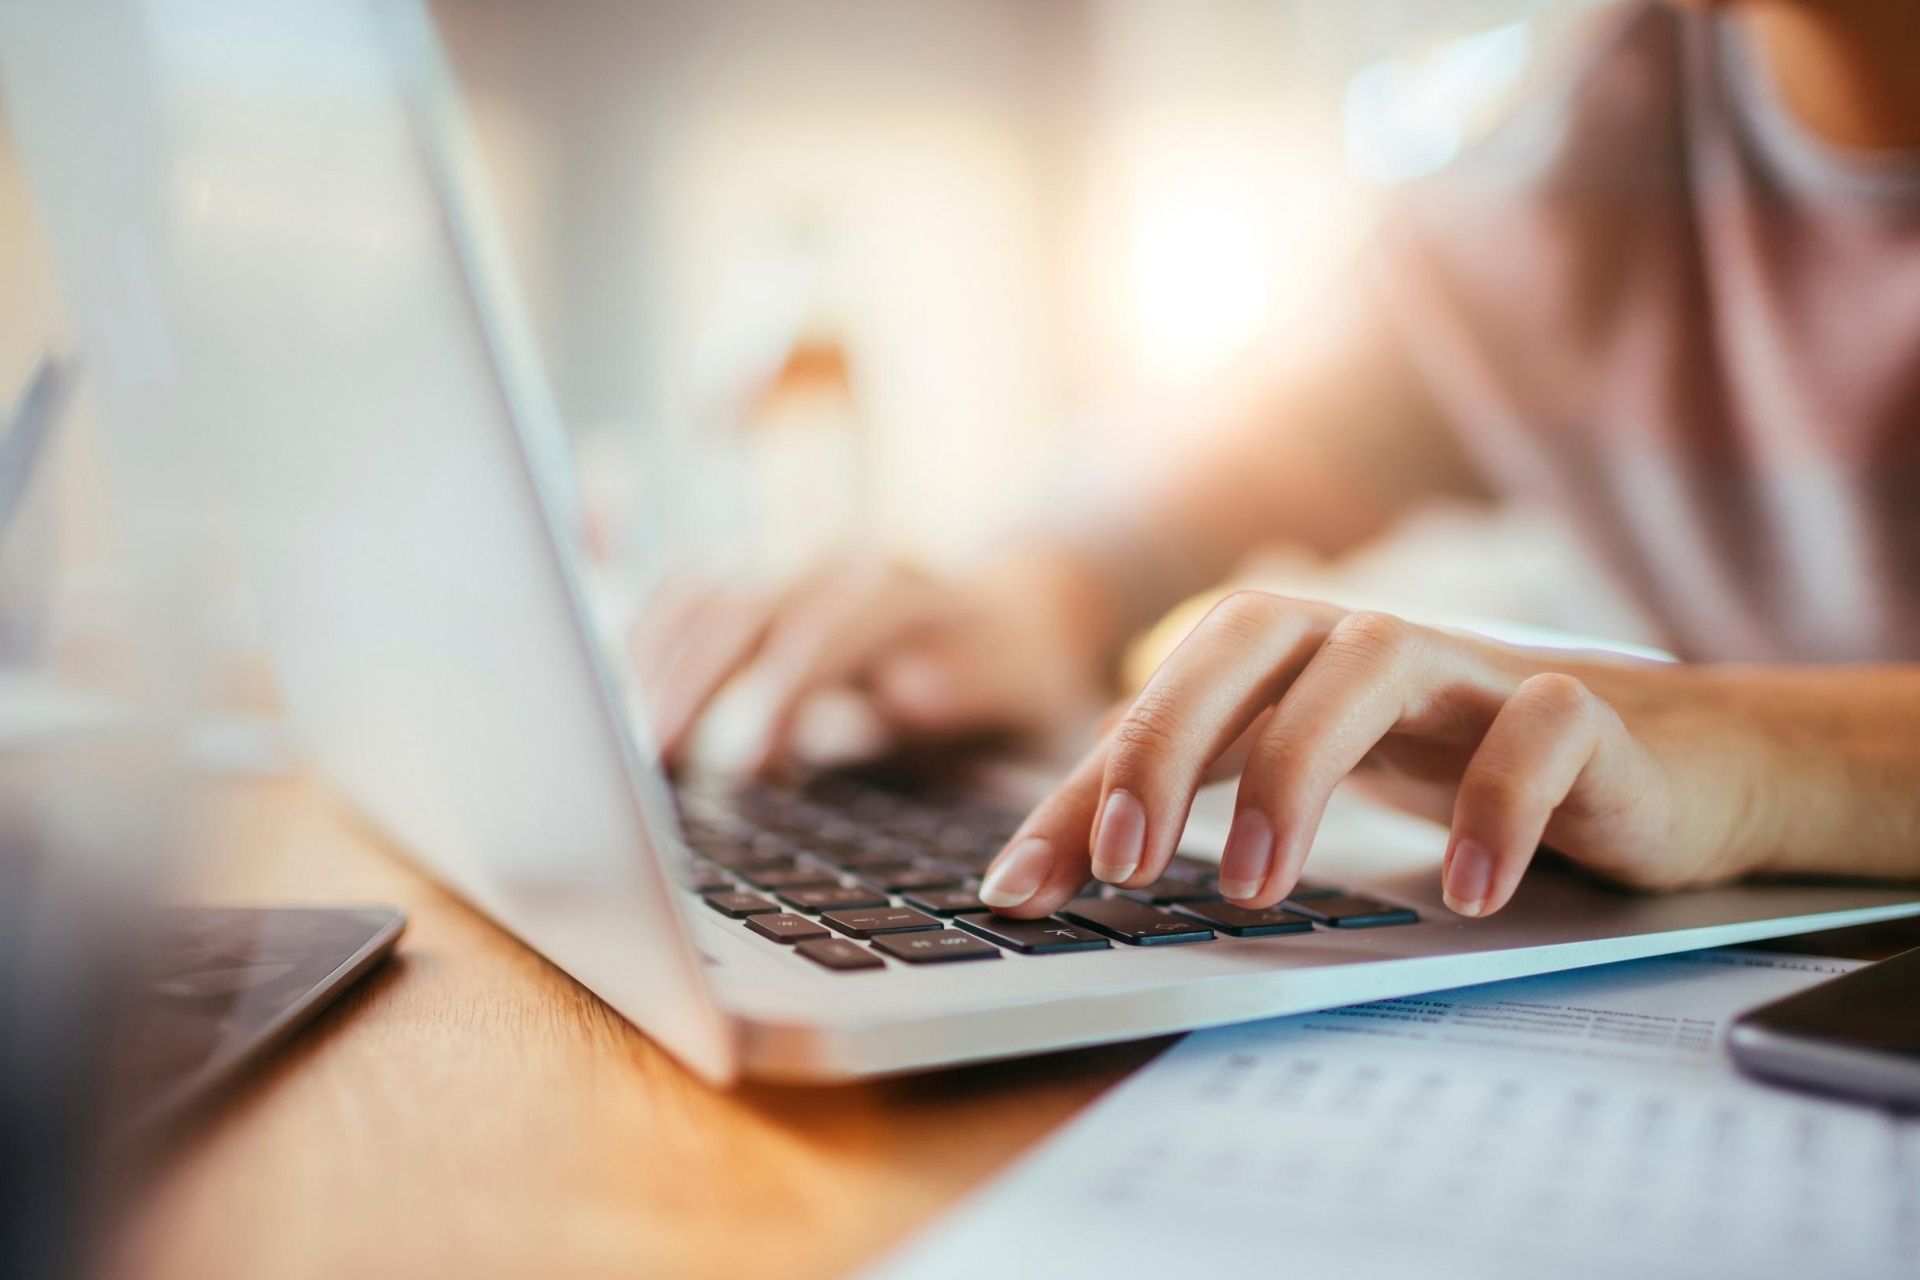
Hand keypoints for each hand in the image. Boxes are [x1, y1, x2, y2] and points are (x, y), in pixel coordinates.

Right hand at [631, 551, 1113, 774]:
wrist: (1024, 617)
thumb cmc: (1021, 679)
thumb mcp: (1020, 693)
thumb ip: (966, 690)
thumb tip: (903, 694)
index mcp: (904, 591)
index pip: (824, 629)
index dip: (780, 693)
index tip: (749, 763)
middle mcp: (838, 570)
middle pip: (742, 609)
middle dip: (692, 683)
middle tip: (650, 762)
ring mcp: (793, 576)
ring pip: (702, 599)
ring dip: (655, 668)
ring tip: (625, 749)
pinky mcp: (762, 597)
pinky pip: (685, 601)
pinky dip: (642, 640)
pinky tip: (607, 689)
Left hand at [978, 592, 1761, 919]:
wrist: (1675, 762)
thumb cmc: (1461, 765)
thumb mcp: (1309, 782)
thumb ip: (1181, 811)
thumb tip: (1027, 874)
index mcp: (1297, 659)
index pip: (1165, 694)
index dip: (1084, 784)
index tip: (1020, 890)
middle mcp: (1371, 644)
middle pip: (1251, 633)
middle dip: (1169, 739)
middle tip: (1124, 863)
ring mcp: (1478, 671)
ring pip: (1377, 657)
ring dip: (1300, 765)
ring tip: (1255, 885)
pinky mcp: (1588, 715)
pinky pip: (1543, 728)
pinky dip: (1497, 801)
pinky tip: (1465, 889)